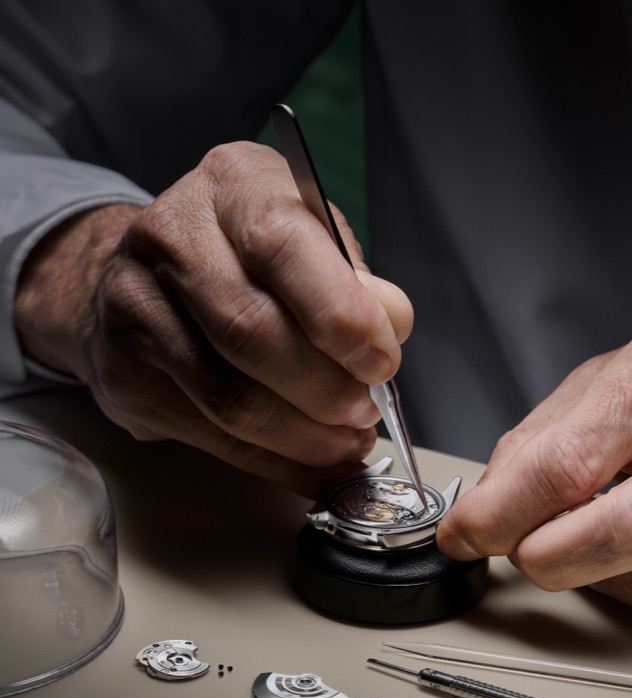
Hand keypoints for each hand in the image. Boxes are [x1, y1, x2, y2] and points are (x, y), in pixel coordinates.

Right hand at [15, 142, 412, 495]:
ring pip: (230, 397)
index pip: (282, 245)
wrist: (152, 275)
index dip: (339, 315)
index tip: (381, 362)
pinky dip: (276, 460)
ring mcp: (133, 305)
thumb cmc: (250, 257)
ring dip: (305, 436)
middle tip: (365, 410)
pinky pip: (212, 435)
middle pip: (250, 330)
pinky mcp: (123, 373)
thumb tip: (391, 326)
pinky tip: (311, 460)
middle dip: (325, 388)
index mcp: (231, 186)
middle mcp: (169, 236)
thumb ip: (354, 282)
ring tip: (346, 441)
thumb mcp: (311, 241)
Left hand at [437, 326, 631, 604]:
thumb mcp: (619, 377)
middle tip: (520, 550)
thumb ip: (547, 432)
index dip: (496, 513)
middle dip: (540, 558)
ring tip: (602, 525)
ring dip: (593, 571)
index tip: (464, 534)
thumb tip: (488, 497)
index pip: (559, 464)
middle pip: (608, 535)